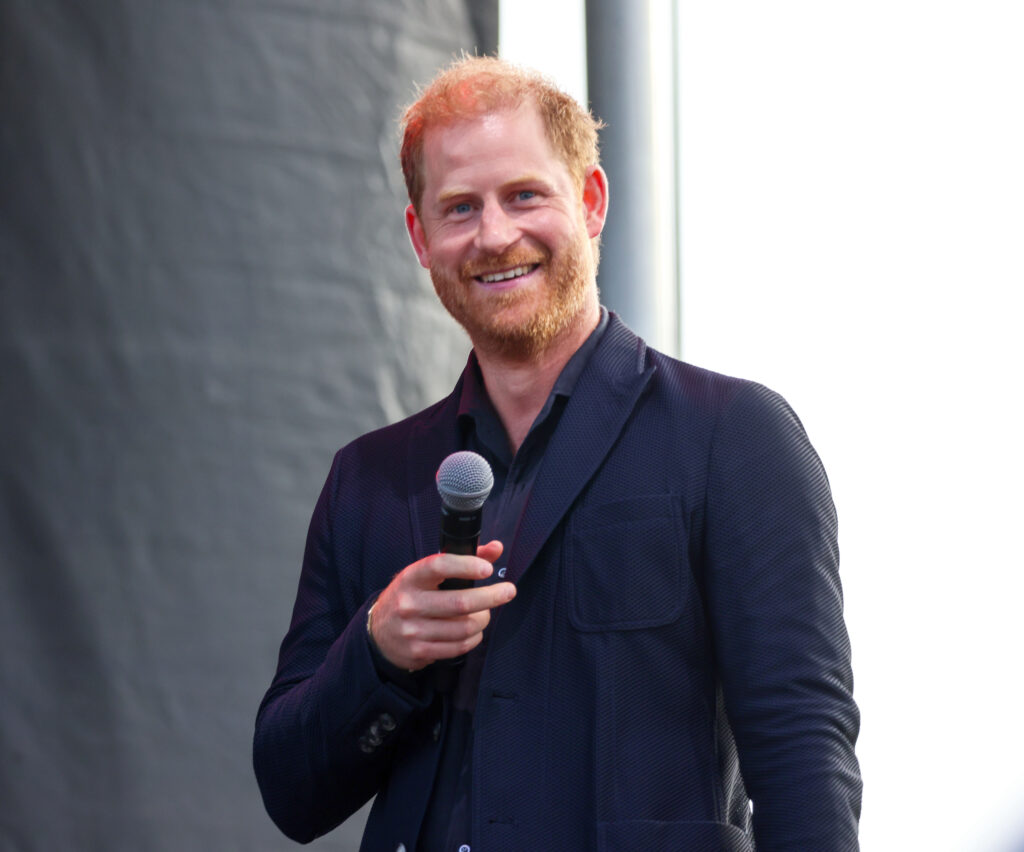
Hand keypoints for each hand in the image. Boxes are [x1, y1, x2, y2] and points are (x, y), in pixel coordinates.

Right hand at [368, 540, 515, 671]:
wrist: (378, 632)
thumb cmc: (411, 595)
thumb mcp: (426, 575)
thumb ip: (462, 559)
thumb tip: (496, 548)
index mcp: (411, 577)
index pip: (439, 566)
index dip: (466, 566)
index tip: (488, 569)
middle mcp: (409, 603)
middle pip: (460, 603)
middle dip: (491, 597)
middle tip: (508, 591)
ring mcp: (413, 630)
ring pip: (464, 627)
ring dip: (483, 620)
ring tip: (485, 613)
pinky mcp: (419, 651)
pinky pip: (458, 646)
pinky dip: (474, 638)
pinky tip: (475, 630)